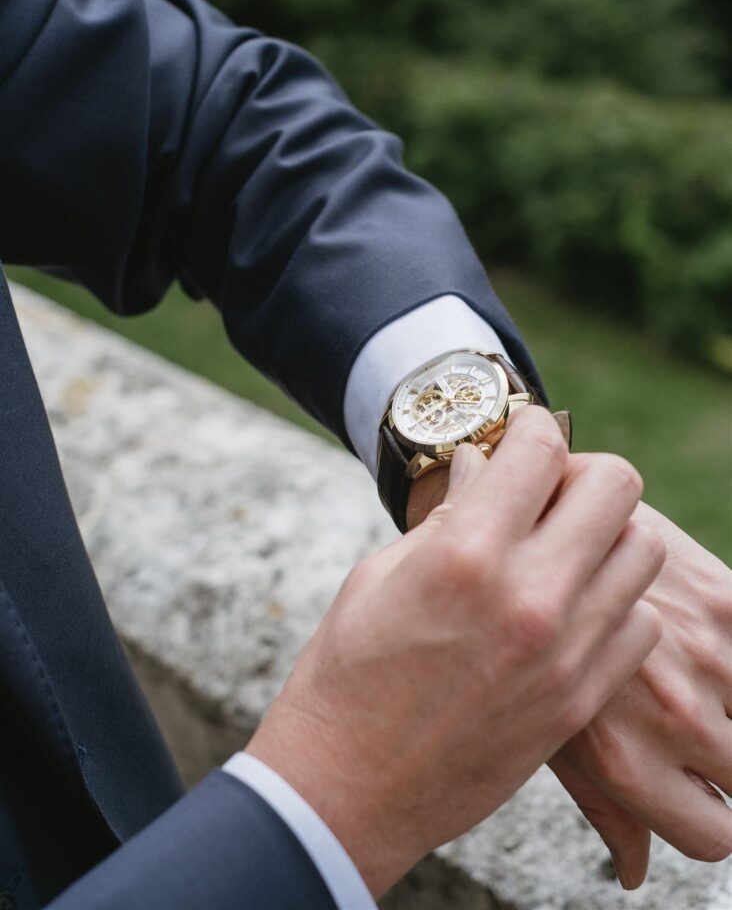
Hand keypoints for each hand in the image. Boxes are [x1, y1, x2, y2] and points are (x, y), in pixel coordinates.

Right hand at [247, 409, 661, 896]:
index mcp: (466, 553)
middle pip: (617, 487)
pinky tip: (569, 610)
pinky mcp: (578, 701)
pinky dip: (615, 604)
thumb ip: (446, 515)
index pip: (542, 448)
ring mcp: (564, 653)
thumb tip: (483, 464)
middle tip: (547, 493)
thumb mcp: (380, 574)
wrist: (348, 789)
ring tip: (562, 551)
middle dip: (582, 473)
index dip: (532, 428)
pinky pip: (639, 625)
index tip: (520, 439)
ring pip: (644, 551)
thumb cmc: (347, 674)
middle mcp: (529, 596)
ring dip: (606, 536)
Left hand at [549, 501, 731, 887]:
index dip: (708, 816)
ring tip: (679, 673)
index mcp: (623, 762)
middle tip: (676, 715)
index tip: (699, 791)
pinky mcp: (727, 603)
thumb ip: (605, 806)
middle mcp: (674, 718)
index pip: (715, 836)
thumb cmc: (520, 637)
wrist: (524, 526)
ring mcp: (707, 659)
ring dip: (726, 701)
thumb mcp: (547, 730)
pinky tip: (697, 645)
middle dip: (720, 757)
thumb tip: (633, 874)